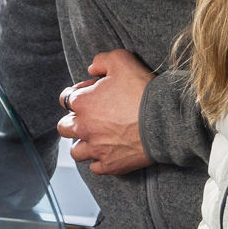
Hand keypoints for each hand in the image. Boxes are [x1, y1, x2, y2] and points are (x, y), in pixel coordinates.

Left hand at [56, 50, 153, 174]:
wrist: (163, 119)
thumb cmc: (142, 90)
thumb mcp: (121, 60)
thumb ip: (101, 60)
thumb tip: (92, 69)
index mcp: (82, 103)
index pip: (65, 99)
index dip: (79, 94)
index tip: (94, 94)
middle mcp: (83, 128)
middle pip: (64, 127)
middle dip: (74, 121)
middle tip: (92, 117)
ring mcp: (95, 149)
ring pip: (76, 151)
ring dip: (83, 144)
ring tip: (97, 138)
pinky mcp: (109, 165)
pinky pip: (95, 167)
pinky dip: (99, 161)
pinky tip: (109, 152)